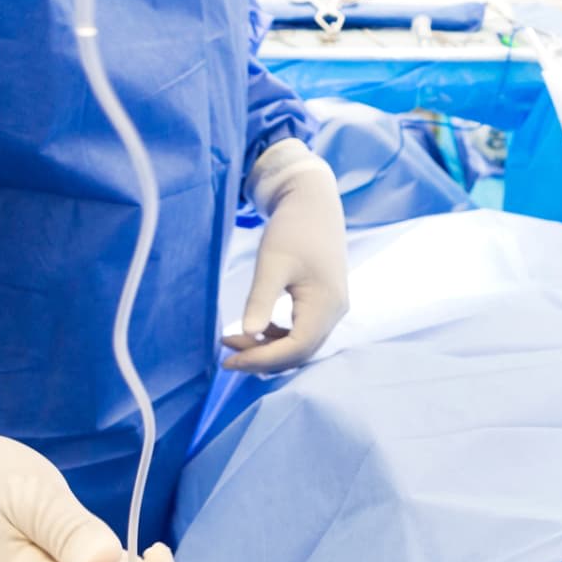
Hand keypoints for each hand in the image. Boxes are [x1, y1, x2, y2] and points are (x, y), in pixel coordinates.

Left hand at [223, 140, 348, 372]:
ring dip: (270, 349)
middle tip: (226, 352)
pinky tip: (257, 329)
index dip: (262, 359)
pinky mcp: (325, 302)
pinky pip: (303, 332)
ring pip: (302, 345)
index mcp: (326, 304)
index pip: (296, 348)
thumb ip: (260, 300)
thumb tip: (247, 333)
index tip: (228, 359)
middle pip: (300, 352)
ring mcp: (332, 308)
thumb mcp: (271, 263)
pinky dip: (279, 338)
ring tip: (236, 340)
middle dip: (263, 357)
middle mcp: (334, 312)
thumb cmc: (293, 228)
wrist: (313, 202)